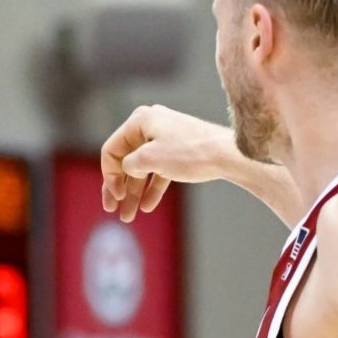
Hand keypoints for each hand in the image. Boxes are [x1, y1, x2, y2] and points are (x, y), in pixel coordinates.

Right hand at [101, 105, 234, 221]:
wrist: (228, 154)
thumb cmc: (189, 152)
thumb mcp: (150, 159)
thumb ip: (130, 164)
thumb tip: (127, 169)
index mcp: (139, 121)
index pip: (111, 150)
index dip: (109, 176)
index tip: (115, 197)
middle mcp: (150, 126)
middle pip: (125, 161)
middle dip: (119, 188)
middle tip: (112, 210)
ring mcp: (165, 138)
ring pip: (142, 169)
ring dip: (134, 192)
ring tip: (129, 216)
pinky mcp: (178, 151)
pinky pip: (158, 171)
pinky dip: (152, 188)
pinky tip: (147, 206)